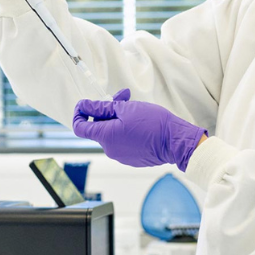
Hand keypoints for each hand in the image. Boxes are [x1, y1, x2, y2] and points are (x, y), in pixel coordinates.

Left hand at [73, 88, 207, 171]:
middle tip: (123, 96)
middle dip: (107, 109)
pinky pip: (122, 141)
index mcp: (106, 136)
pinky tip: (140, 122)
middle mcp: (110, 149)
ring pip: (112, 132)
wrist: (175, 141)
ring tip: (136, 107)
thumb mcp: (126, 108)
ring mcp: (121, 155)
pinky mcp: (132, 158)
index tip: (86, 104)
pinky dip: (125, 129)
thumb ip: (101, 108)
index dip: (79, 114)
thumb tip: (84, 106)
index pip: (80, 128)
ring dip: (118, 118)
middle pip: (99, 127)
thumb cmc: (153, 123)